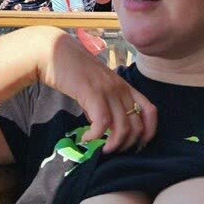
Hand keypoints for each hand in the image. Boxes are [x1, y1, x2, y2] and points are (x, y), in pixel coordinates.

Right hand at [34, 29, 156, 153]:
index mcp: (125, 86)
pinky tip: (86, 138)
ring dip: (114, 145)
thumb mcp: (96, 87)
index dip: (149, 132)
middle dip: (127, 145)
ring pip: (123, 127)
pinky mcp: (92, 93)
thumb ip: (104, 104)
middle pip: (137, 126)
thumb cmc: (72, 70)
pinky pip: (102, 123)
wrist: (53, 53)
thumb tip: (105, 127)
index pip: (150, 111)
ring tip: (101, 149)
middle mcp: (121, 88)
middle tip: (112, 150)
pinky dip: (96, 136)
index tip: (137, 144)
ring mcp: (108, 90)